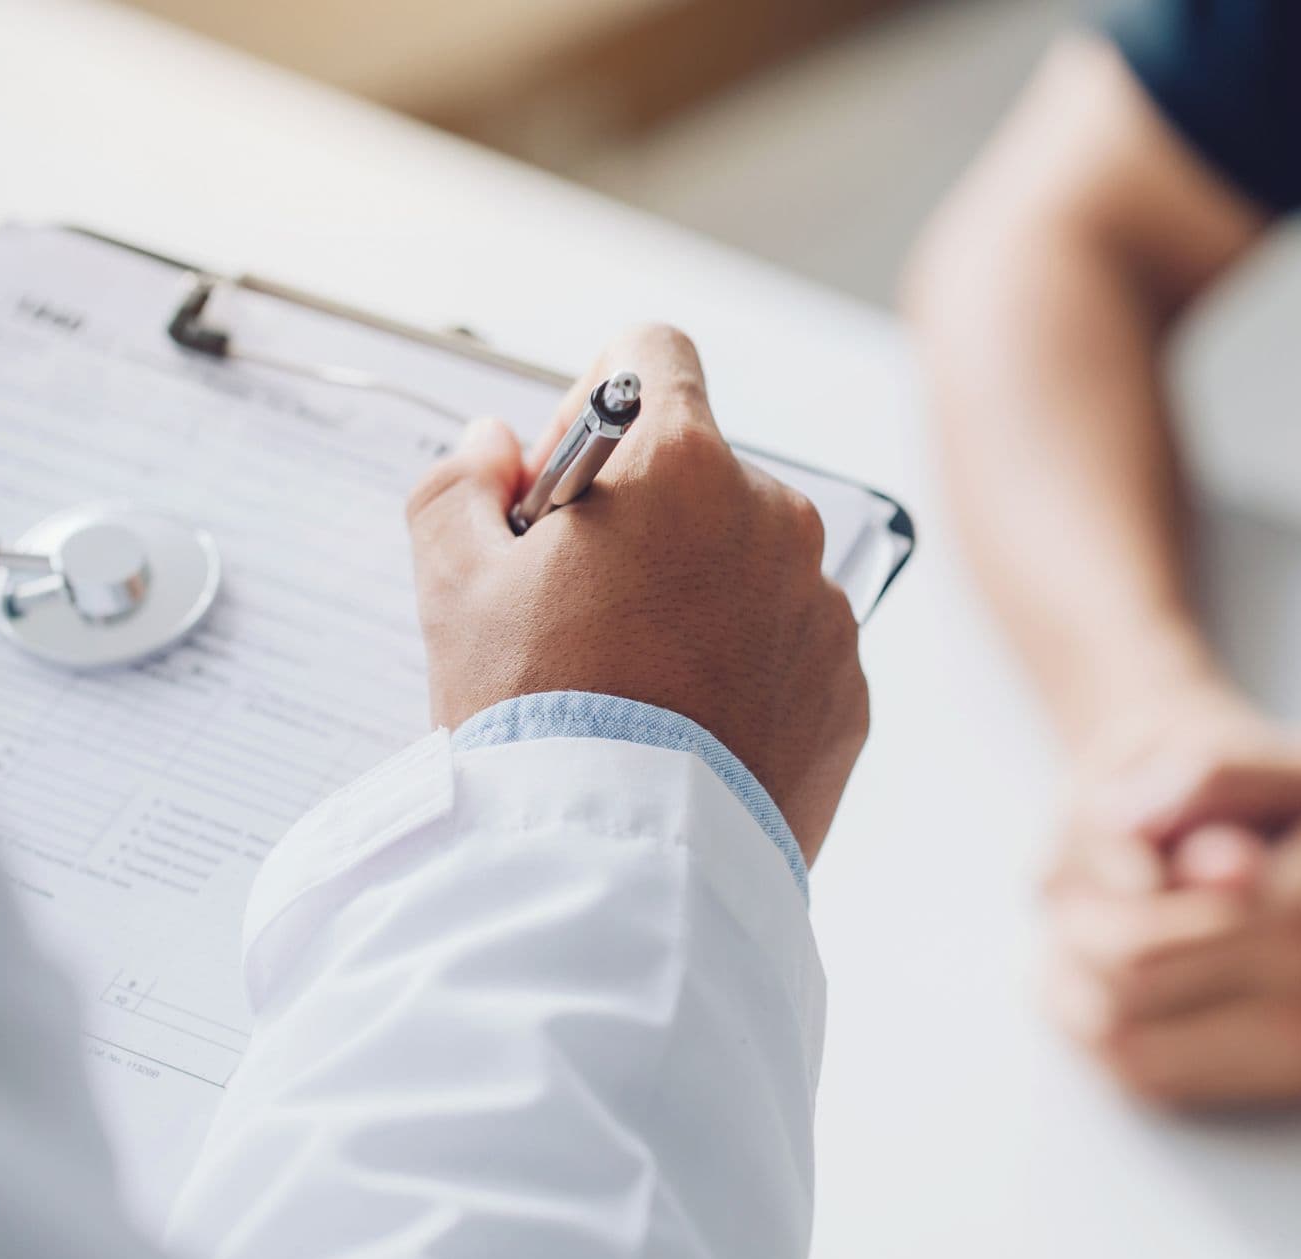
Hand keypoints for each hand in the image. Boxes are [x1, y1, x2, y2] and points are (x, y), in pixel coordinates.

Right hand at [405, 324, 868, 862]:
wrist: (623, 860)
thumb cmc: (538, 716)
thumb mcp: (452, 583)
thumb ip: (457, 481)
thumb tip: (493, 447)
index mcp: (684, 463)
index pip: (651, 355)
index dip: (592, 406)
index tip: (565, 491)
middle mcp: (775, 516)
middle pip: (701, 474)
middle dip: (644, 519)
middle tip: (582, 611)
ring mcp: (823, 606)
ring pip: (750, 564)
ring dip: (699, 596)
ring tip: (637, 686)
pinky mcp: (849, 688)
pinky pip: (792, 647)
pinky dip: (747, 669)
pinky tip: (690, 727)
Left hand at [1045, 751, 1300, 1105]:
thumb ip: (1212, 778)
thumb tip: (1112, 815)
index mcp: (1299, 922)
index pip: (1133, 942)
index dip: (1081, 908)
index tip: (1079, 868)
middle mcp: (1299, 1011)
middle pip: (1120, 1006)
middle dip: (1070, 956)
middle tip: (1062, 911)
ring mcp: (1297, 1062)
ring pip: (1132, 1060)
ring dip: (1077, 1010)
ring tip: (1070, 951)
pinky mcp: (1295, 1089)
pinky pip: (1169, 1085)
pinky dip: (1114, 1044)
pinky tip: (1107, 994)